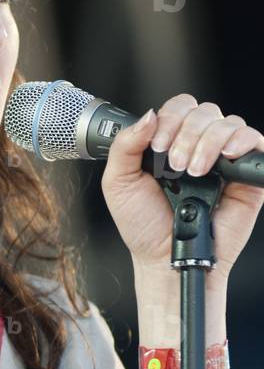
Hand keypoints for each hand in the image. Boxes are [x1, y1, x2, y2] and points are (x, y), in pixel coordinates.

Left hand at [100, 94, 263, 283]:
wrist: (165, 259)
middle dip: (187, 134)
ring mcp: (224, 161)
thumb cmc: (144, 227)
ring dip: (208, 143)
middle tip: (175, 166)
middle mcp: (199, 148)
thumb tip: (148, 116)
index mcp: (170, 144)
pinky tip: (226, 156)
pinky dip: (242, 142)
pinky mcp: (247, 177)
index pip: (179, 109)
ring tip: (194, 173)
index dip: (170, 119)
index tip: (159, 146)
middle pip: (205, 112)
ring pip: (228, 124)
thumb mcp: (118, 182)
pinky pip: (256, 143)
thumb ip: (125, 145)